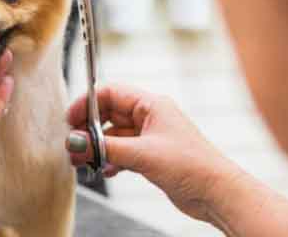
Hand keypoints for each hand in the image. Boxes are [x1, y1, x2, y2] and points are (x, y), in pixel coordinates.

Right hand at [66, 85, 238, 222]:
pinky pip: (121, 151)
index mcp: (151, 105)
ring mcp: (149, 136)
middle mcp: (149, 116)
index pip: (110, 94)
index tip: (70, 120)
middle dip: (88, 129)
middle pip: (108, 114)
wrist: (216, 193)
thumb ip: (105, 147)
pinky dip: (110, 159)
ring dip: (97, 146)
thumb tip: (77, 142)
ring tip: (82, 160)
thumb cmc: (190, 166)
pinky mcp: (150, 155)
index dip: (87, 104)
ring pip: (113, 135)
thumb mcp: (142, 154)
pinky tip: (105, 170)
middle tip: (73, 144)